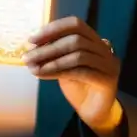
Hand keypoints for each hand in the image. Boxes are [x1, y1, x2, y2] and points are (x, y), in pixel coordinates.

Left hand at [23, 16, 121, 131]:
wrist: (94, 111)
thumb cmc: (78, 86)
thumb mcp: (63, 65)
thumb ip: (53, 54)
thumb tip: (32, 46)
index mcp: (94, 40)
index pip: (75, 24)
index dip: (53, 29)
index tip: (32, 40)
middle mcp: (104, 49)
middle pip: (76, 40)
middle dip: (48, 47)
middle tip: (27, 57)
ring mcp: (109, 64)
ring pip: (79, 55)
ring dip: (51, 60)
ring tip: (32, 68)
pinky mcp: (108, 80)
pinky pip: (81, 72)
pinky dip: (59, 72)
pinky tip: (43, 75)